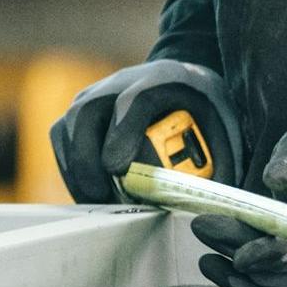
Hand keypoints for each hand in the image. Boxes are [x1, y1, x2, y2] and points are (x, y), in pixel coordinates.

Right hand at [49, 60, 243, 203]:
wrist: (185, 82)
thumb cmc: (204, 110)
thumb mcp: (224, 128)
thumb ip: (220, 163)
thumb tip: (212, 208)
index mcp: (163, 78)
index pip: (134, 98)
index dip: (122, 131)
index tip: (118, 168)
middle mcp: (121, 81)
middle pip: (88, 109)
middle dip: (88, 157)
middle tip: (103, 195)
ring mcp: (96, 94)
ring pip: (68, 125)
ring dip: (76, 168)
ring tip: (97, 201)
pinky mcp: (81, 112)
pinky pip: (62, 138)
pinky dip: (71, 169)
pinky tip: (90, 192)